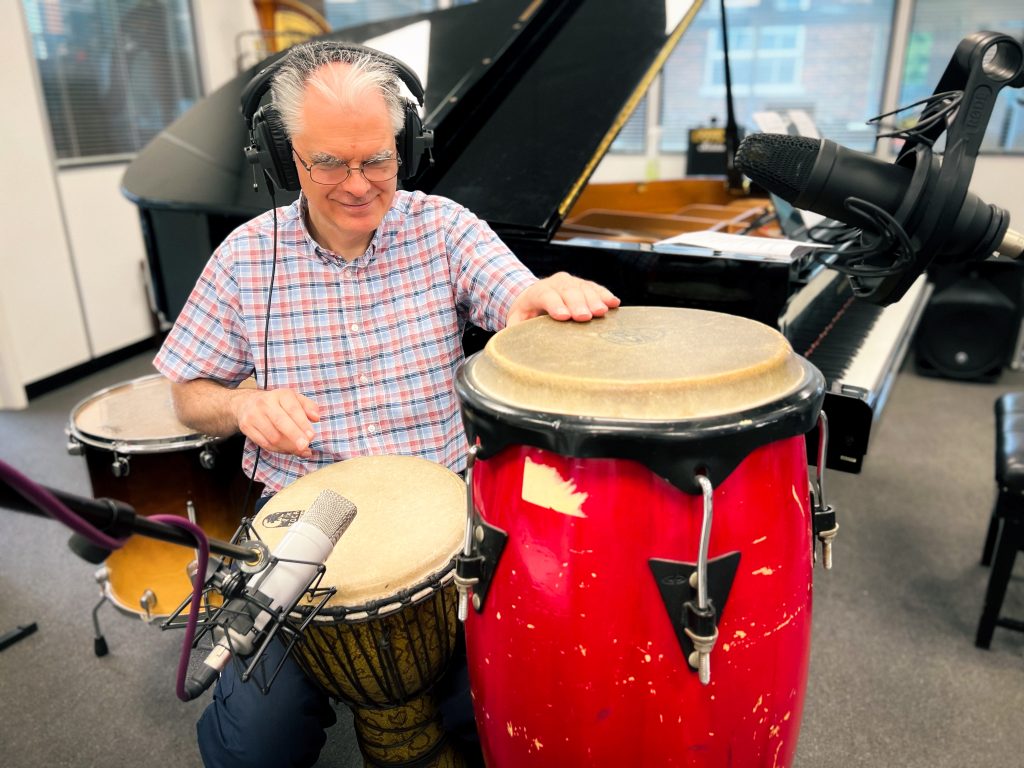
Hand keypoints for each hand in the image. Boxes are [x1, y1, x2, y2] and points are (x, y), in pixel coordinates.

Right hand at [230, 387, 319, 457]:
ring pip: (272, 437)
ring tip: (300, 450)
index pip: (293, 409)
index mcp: (281, 394)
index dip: (302, 424)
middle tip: (304, 446)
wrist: (246, 403)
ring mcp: (253, 415)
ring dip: (288, 447)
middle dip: (294, 436)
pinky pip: (264, 444)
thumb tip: (316, 418)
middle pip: (280, 422)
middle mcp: (265, 403)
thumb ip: (308, 407)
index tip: (311, 436)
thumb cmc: (278, 403)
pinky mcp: (246, 427)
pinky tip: (288, 450)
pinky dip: (278, 450)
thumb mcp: (294, 399)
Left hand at [506, 272, 620, 324]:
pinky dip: (605, 295)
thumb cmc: (525, 314)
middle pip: (568, 291)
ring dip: (594, 299)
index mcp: (536, 292)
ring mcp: (571, 282)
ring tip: (602, 312)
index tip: (564, 316)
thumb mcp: (515, 321)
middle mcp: (555, 283)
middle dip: (577, 303)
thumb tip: (515, 343)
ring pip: (584, 288)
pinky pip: (596, 288)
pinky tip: (614, 303)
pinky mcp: (583, 285)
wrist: (532, 297)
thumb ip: (516, 330)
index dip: (555, 305)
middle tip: (586, 316)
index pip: (546, 296)